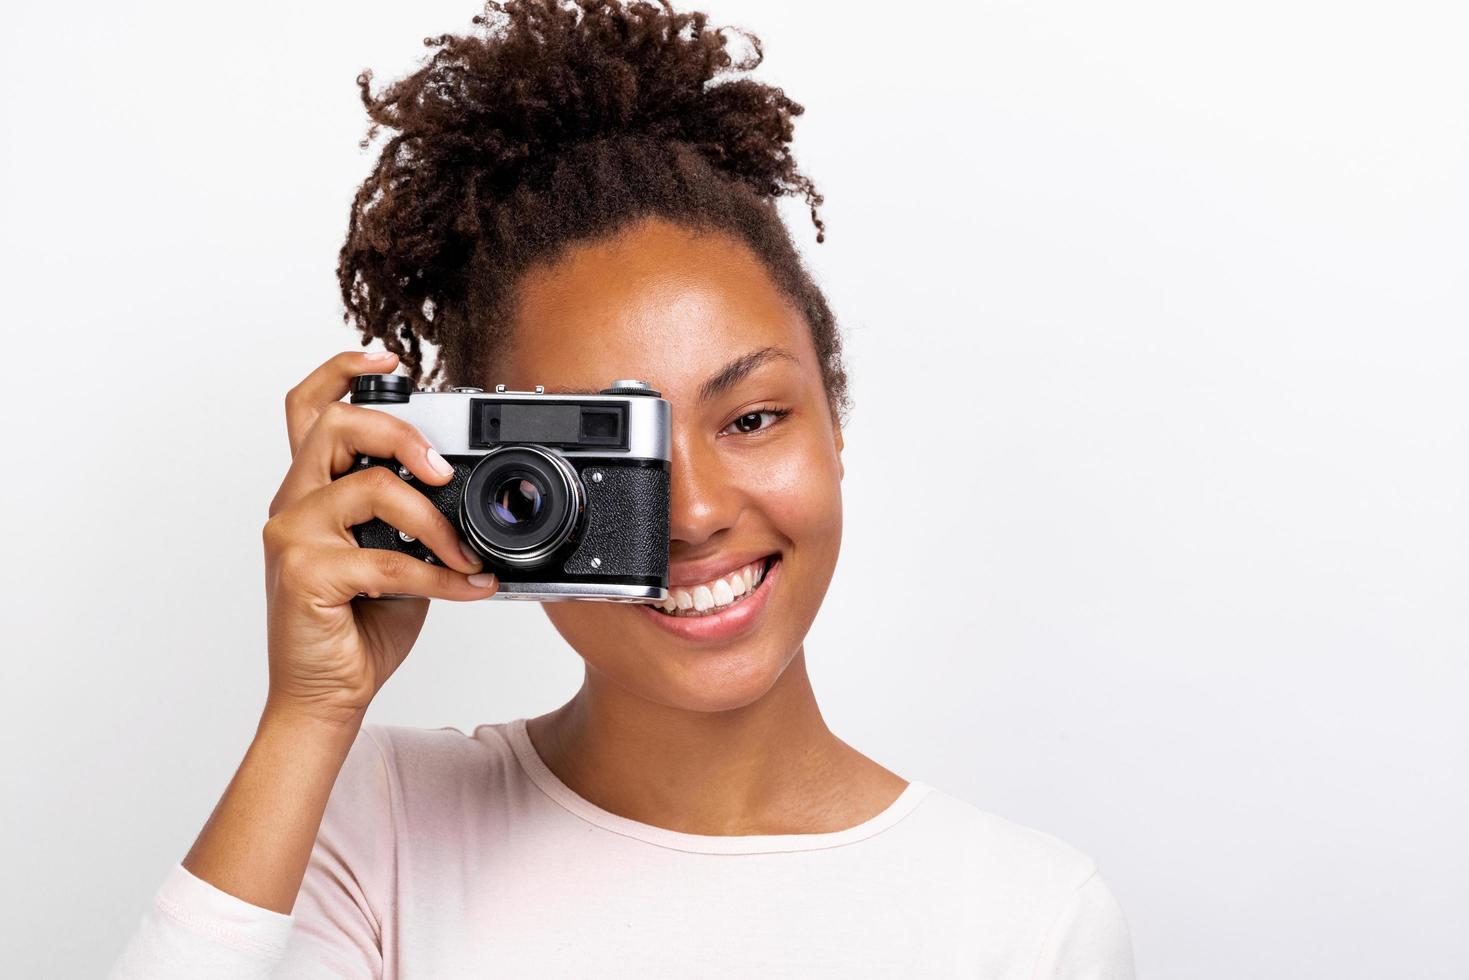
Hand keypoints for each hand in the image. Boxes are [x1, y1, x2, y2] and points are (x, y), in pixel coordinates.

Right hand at [261, 350, 497, 724]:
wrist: (326, 696)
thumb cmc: (357, 627)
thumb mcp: (393, 556)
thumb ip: (412, 518)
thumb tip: (465, 495)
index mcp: (310, 492)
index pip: (309, 408)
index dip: (343, 372)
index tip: (387, 360)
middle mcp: (293, 504)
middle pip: (336, 425)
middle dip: (401, 435)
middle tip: (442, 471)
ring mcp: (292, 536)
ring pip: (370, 487)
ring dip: (434, 520)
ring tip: (463, 553)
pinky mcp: (304, 574)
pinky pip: (388, 559)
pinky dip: (440, 576)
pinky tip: (468, 589)